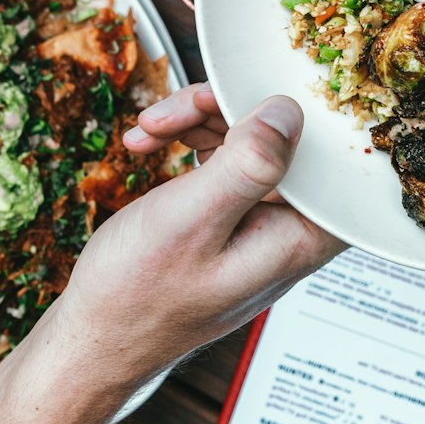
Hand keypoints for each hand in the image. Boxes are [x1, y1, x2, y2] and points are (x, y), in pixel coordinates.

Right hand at [53, 82, 343, 392]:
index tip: (252, 84)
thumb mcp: (193, 222)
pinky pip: (224, 155)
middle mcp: (294, 224)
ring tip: (151, 129)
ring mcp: (263, 215)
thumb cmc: (139, 298)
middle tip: (176, 111)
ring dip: (198, 120)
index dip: (298, 107)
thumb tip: (289, 111)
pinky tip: (148, 144)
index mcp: (304, 235)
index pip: (331, 150)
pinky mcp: (234, 209)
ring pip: (250, 136)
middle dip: (226, 110)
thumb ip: (248, 166)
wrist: (93, 339)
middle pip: (286, 134)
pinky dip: (187, 140)